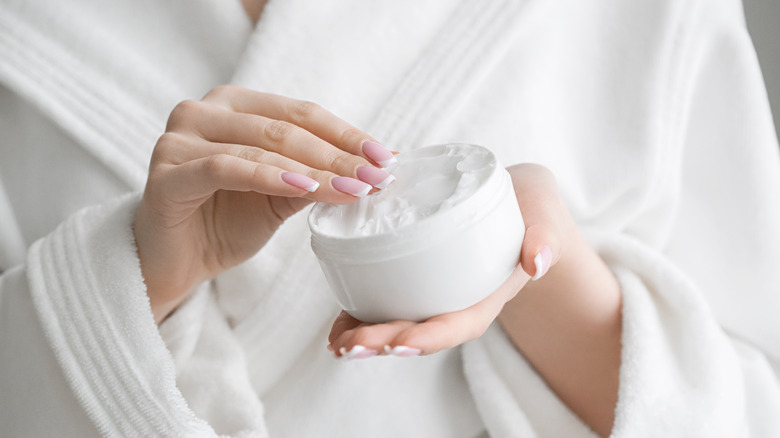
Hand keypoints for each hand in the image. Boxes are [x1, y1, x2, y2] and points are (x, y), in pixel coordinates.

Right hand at [133, 86, 396, 321]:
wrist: (175, 263)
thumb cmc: (225, 223)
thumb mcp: (280, 196)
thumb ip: (315, 177)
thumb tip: (372, 170)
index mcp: (235, 106)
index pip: (301, 113)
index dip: (346, 134)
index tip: (386, 157)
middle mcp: (204, 111)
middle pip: (285, 127)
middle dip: (338, 155)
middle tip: (377, 177)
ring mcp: (180, 138)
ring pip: (261, 145)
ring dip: (313, 169)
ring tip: (353, 189)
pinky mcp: (167, 172)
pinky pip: (226, 167)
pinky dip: (269, 176)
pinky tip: (304, 189)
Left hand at [327, 164, 572, 357]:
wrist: (519, 200)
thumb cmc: (531, 207)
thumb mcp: (543, 214)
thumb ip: (544, 236)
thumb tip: (537, 262)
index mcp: (487, 294)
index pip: (458, 324)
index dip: (429, 337)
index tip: (399, 344)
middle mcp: (458, 301)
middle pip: (421, 330)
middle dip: (385, 341)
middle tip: (350, 346)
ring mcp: (435, 293)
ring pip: (399, 322)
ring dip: (366, 337)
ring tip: (337, 344)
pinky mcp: (415, 278)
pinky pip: (385, 302)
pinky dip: (359, 317)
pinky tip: (336, 329)